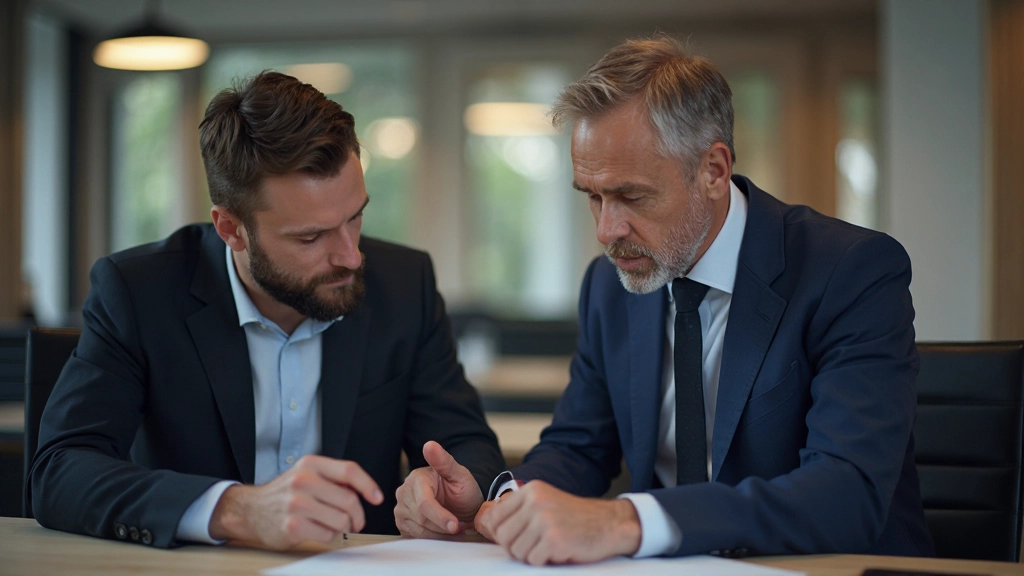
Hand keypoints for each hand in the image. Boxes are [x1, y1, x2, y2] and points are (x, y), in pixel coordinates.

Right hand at [208, 455, 382, 549]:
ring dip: (342, 527)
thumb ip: (333, 478)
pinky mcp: (293, 525)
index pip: (349, 470)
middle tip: (355, 522)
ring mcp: (297, 503)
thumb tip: (368, 491)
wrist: (250, 510)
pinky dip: (328, 536)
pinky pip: (327, 535)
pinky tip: (316, 530)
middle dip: (357, 515)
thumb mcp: (306, 474)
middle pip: (349, 500)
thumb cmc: (285, 493)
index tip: (377, 498)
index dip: (368, 485)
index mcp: (311, 464)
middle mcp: (303, 480)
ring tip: (331, 524)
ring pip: (341, 520)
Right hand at [394, 441, 482, 537]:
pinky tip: (443, 530)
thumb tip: (429, 445)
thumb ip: (444, 461)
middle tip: (461, 525)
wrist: (462, 503)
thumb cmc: (463, 488)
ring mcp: (401, 509)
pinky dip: (433, 537)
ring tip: (455, 526)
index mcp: (416, 478)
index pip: (424, 503)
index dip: (441, 516)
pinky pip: (416, 537)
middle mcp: (404, 493)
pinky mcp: (402, 524)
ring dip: (441, 533)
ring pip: (420, 530)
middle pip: (422, 519)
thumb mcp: (459, 474)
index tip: (456, 525)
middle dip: (444, 526)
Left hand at [474, 480, 640, 564]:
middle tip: (535, 546)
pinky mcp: (554, 539)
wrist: (609, 524)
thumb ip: (519, 510)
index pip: (495, 517)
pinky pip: (533, 560)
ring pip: (516, 551)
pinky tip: (559, 551)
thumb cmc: (575, 518)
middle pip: (504, 537)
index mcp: (531, 491)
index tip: (514, 538)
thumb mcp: (546, 502)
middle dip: (516, 547)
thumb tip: (487, 524)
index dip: (500, 534)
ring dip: (531, 555)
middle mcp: (536, 502)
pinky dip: (544, 561)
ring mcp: (545, 520)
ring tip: (548, 547)